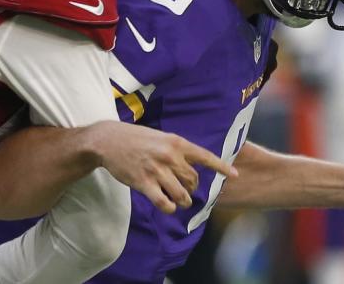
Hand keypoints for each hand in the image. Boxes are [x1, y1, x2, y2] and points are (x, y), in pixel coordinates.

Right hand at [84, 121, 236, 213]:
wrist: (108, 140)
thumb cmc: (136, 138)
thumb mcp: (161, 136)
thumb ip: (177, 149)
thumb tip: (194, 165)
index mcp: (176, 142)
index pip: (205, 156)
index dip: (221, 167)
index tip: (234, 175)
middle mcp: (169, 156)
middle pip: (193, 180)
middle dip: (192, 188)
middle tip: (184, 188)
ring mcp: (156, 170)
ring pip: (182, 195)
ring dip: (183, 201)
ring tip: (179, 200)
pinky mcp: (144, 183)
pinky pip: (164, 203)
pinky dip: (169, 208)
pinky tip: (166, 205)